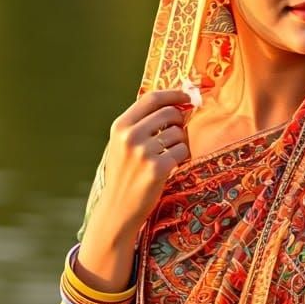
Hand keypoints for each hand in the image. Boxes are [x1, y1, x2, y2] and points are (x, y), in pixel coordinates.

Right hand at [90, 89, 191, 240]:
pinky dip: (182, 157)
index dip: (172, 94)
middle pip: (169, 113)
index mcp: (120, 126)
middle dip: (180, 120)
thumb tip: (175, 102)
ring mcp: (143, 152)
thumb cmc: (124, 174)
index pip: (151, 98)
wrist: (118, 209)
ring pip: (178, 133)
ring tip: (167, 156)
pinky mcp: (157, 168)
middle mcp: (130, 136)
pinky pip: (182, 151)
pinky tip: (171, 166)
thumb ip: (142, 123)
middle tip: (177, 133)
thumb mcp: (123, 144)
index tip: (186, 96)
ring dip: (180, 143)